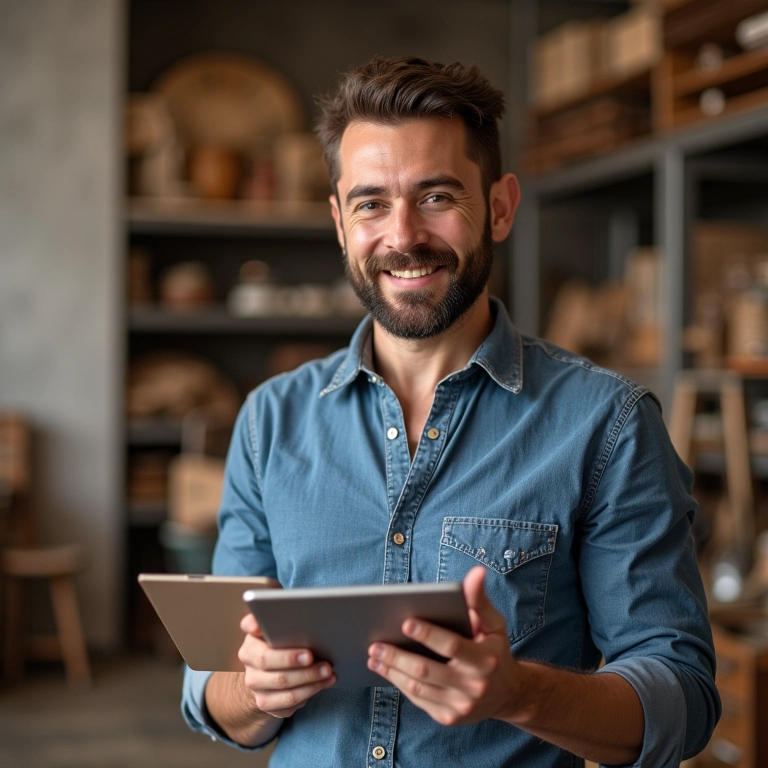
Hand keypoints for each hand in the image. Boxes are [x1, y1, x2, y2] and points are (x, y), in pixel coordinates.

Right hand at [238, 612, 335, 718]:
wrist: (272, 672)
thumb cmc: (285, 642)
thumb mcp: (282, 626)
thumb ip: (284, 615)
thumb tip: (299, 607)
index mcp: (251, 636)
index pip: (249, 626)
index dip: (258, 625)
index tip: (270, 625)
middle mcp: (248, 660)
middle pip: (267, 661)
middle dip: (293, 659)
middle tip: (316, 657)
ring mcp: (254, 684)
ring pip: (281, 685)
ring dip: (308, 679)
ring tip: (328, 671)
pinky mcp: (265, 702)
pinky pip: (287, 702)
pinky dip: (309, 692)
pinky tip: (324, 683)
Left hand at [366, 566, 524, 725]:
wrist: (508, 695)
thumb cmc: (495, 651)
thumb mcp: (494, 624)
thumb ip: (479, 600)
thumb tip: (476, 573)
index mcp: (484, 660)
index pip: (451, 646)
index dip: (428, 634)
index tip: (405, 622)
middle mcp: (473, 686)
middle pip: (427, 670)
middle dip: (397, 656)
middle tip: (376, 643)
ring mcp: (460, 706)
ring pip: (418, 687)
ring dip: (392, 671)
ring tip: (374, 655)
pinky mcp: (448, 718)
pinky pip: (418, 699)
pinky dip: (399, 683)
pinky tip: (386, 670)